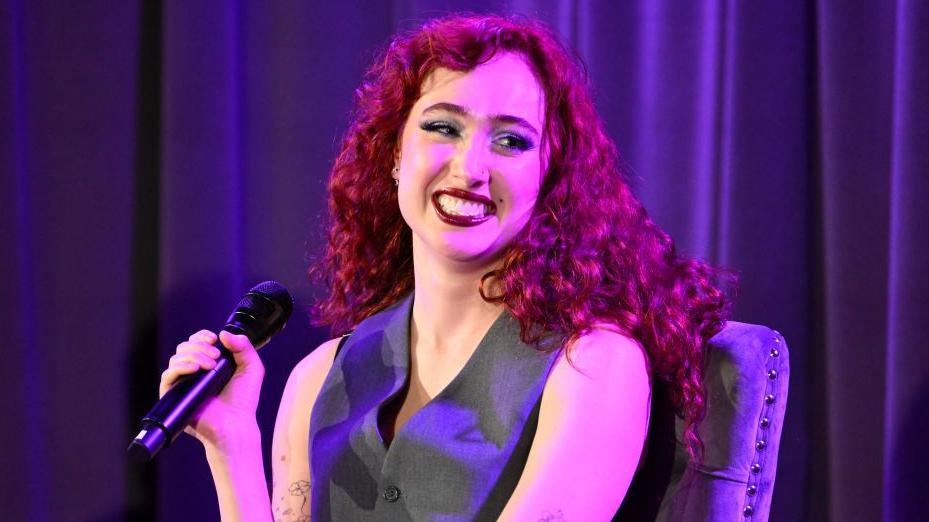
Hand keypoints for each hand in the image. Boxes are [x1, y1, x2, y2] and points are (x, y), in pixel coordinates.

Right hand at [159, 329, 264, 450]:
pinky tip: (195, 369)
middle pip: (185, 347)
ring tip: (211, 365)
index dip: (202, 336)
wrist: (235, 423)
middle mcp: (194, 372)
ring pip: (176, 358)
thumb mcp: (251, 367)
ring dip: (193, 355)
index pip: (196, 342)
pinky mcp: (174, 396)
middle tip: (216, 356)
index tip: (214, 339)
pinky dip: (180, 367)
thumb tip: (223, 333)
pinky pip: (167, 375)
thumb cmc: (243, 399)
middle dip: (200, 346)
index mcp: (209, 364)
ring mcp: (183, 384)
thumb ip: (243, 346)